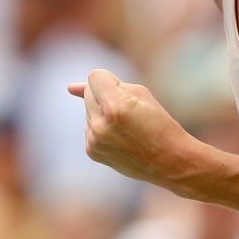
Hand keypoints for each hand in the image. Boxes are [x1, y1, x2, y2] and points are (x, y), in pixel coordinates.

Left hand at [69, 69, 195, 187]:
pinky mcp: (91, 150)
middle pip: (89, 92)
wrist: (169, 161)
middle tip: (129, 109)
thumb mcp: (139, 94)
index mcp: (115, 107)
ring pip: (88, 109)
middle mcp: (100, 125)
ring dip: (102, 111)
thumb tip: (68, 88)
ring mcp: (94, 140)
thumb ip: (105, 85)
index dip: (110, 80)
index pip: (94, 77)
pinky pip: (89, 126)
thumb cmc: (158, 123)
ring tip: (127, 126)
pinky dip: (101, 126)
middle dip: (104, 94)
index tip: (124, 92)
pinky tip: (120, 136)